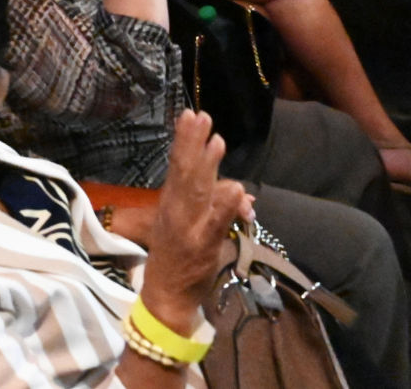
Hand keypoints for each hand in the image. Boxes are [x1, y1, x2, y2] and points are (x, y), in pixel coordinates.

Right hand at [141, 109, 253, 331]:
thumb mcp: (192, 226)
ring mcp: (188, 228)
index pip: (177, 166)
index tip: (191, 115)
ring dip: (207, 166)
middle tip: (200, 116)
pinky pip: (215, 224)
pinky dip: (225, 206)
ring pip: (198, 192)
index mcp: (171, 202)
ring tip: (217, 141)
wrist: (166, 296)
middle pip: (185, 172)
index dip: (185, 141)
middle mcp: (176, 211)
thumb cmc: (177, 258)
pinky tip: (235, 190)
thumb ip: (216, 206)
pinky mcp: (202, 246)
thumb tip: (243, 193)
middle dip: (193, 143)